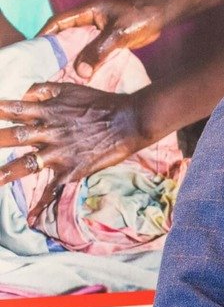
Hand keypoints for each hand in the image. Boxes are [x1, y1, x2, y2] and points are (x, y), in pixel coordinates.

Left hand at [0, 82, 148, 223]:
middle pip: (13, 137)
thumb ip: (42, 90)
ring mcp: (59, 153)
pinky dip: (43, 204)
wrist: (130, 121)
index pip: (12, 110)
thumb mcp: (69, 88)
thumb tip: (22, 97)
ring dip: (5, 173)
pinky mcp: (72, 170)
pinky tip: (32, 218)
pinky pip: (54, 189)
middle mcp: (49, 132)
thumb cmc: (100, 103)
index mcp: (46, 112)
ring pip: (26, 164)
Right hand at [42, 0, 168, 73]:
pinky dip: (87, 61)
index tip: (32, 50)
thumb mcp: (118, 34)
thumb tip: (80, 70)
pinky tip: (82, 75)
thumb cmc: (141, 16)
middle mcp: (88, 19)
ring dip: (71, 58)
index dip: (44, 35)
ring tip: (60, 75)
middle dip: (55, 51)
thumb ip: (98, 51)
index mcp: (86, 11)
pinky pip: (92, 51)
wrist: (162, 14)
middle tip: (44, 68)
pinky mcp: (108, 39)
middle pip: (65, 35)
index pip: (57, 22)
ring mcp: (98, 29)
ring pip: (79, 45)